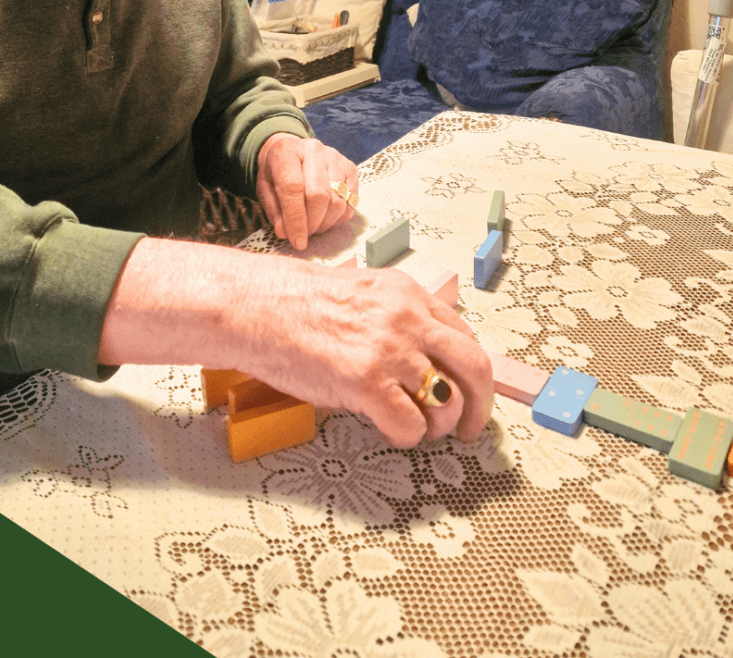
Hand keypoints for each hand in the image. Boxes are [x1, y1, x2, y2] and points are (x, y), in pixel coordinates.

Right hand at [101, 238, 493, 446]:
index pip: (465, 335)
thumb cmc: (292, 302)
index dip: (471, 372)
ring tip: (417, 429)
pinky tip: (389, 430)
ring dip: (437, 425)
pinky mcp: (365, 381)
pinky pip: (411, 425)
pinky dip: (407, 437)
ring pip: (447, 402)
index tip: (468, 392)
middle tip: (468, 430)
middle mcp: (407, 318)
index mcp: (407, 294)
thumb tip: (421, 358)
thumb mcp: (359, 294)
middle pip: (475, 368)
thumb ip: (396, 319)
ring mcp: (388, 349)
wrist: (252, 305)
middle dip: (480, 407)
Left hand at [256, 133, 358, 250]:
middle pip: (319, 195)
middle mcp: (313, 151)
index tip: (297, 241)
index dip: (295, 219)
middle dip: (312, 223)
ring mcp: (335, 158)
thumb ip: (275, 211)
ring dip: (326, 223)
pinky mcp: (350, 168)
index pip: (293, 188)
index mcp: (286, 152)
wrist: (292, 151)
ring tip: (314, 226)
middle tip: (305, 235)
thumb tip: (286, 233)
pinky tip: (326, 218)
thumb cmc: (277, 172)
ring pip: (338, 200)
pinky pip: (350, 201)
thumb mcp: (265, 188)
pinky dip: (339, 218)